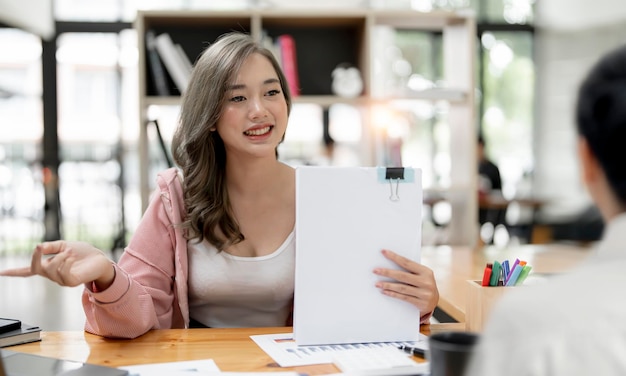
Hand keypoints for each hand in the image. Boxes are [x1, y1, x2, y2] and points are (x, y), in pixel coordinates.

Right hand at [0, 241, 114, 288]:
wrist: (101, 260)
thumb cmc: (84, 253)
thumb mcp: (66, 245)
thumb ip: (52, 246)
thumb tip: (39, 246)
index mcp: (49, 266)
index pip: (29, 271)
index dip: (14, 272)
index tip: (1, 272)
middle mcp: (52, 275)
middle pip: (35, 269)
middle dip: (35, 258)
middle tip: (39, 247)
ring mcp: (61, 280)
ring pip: (50, 269)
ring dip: (58, 257)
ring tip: (69, 252)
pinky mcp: (70, 282)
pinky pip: (61, 273)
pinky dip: (64, 262)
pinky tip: (71, 257)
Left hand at [374, 249, 438, 323]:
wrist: (434, 302)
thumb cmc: (423, 284)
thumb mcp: (421, 275)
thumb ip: (410, 270)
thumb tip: (390, 262)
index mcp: (426, 271)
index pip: (407, 263)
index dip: (394, 257)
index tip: (383, 252)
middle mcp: (426, 282)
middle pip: (402, 276)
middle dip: (387, 272)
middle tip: (375, 270)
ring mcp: (424, 293)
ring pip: (401, 288)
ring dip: (387, 285)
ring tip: (377, 283)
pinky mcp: (421, 303)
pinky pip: (403, 297)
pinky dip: (392, 294)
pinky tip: (384, 291)